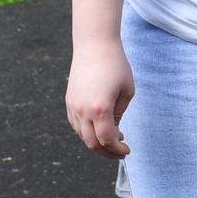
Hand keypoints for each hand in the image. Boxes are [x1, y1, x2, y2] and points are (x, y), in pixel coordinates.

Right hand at [66, 38, 135, 159]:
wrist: (94, 45)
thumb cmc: (116, 65)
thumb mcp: (127, 90)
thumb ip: (120, 113)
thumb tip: (114, 130)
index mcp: (100, 109)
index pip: (107, 140)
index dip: (118, 149)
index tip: (127, 150)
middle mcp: (83, 110)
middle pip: (92, 143)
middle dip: (107, 152)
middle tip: (120, 151)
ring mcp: (73, 106)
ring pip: (82, 135)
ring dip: (96, 142)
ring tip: (112, 139)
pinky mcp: (69, 101)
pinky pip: (75, 124)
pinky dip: (86, 132)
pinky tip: (99, 128)